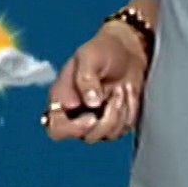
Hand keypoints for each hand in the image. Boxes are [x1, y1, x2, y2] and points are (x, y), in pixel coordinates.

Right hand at [44, 23, 147, 143]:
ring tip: (121, 88)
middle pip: (88, 136)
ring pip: (109, 135)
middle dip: (107, 118)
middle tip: (115, 91)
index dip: (73, 129)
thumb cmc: (103, 50)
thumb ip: (85, 79)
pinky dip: (130, 111)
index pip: (57, 129)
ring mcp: (98, 121)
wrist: (128, 50)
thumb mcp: (89, 57)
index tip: (92, 115)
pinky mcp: (117, 122)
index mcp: (62, 99)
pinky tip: (128, 92)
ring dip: (120, 112)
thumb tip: (91, 104)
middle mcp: (77, 115)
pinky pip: (124, 129)